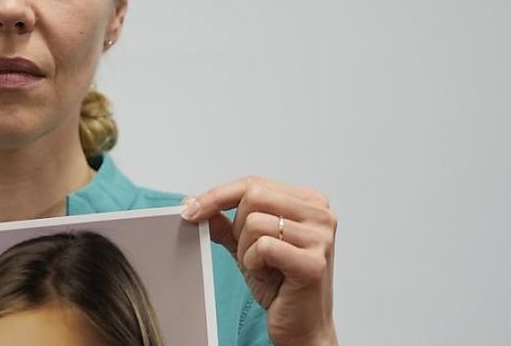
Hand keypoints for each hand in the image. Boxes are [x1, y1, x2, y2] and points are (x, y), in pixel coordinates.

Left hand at [182, 177, 337, 345]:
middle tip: (249, 252)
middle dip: (237, 227)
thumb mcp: (247, 246)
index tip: (190, 209)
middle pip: (253, 196)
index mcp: (309, 202)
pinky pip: (263, 247)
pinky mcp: (313, 262)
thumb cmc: (281, 285)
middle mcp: (320, 214)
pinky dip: (254, 263)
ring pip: (254, 222)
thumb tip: (193, 203)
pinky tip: (269, 276)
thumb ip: (224, 223)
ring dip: (246, 250)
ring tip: (263, 267)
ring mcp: (321, 237)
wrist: (302, 327)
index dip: (217, 195)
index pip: (253, 183)